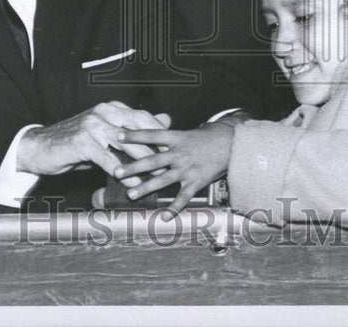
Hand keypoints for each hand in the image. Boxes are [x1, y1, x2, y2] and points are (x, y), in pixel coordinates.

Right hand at [16, 101, 170, 182]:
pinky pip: (107, 157)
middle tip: (170, 163)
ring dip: (142, 160)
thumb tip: (164, 120)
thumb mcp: (105, 133)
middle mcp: (103, 112)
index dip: (159, 132)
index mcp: (111, 108)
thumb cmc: (75, 143)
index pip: (142, 117)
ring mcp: (92, 125)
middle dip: (155, 146)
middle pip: (138, 127)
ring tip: (156, 174)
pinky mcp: (82, 141)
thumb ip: (132, 129)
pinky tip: (130, 180)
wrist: (39, 148)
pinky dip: (120, 169)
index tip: (174, 148)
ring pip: (125, 142)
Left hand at [113, 121, 234, 217]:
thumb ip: (168, 136)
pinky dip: (174, 208)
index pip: (152, 134)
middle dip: (133, 167)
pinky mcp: (196, 182)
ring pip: (163, 179)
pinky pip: (183, 197)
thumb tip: (149, 129)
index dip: (135, 135)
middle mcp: (180, 153)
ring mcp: (187, 169)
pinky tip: (164, 217)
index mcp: (177, 138)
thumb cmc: (206, 138)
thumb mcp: (186, 133)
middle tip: (116, 172)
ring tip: (131, 194)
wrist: (231, 144)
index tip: (118, 136)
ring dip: (146, 187)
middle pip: (153, 160)